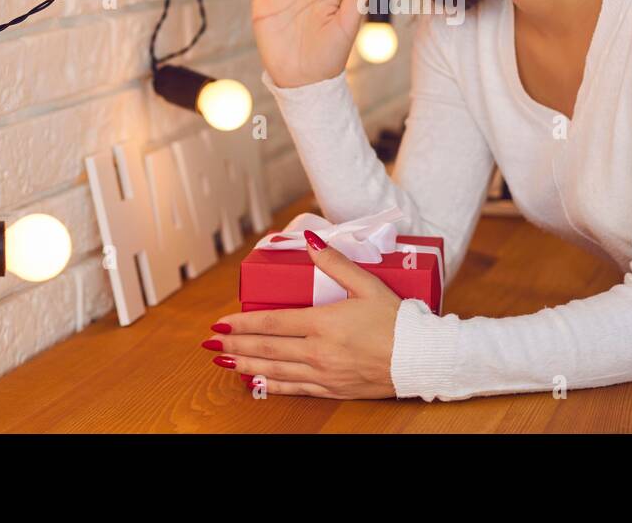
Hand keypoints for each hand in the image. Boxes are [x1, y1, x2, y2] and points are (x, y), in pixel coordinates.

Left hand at [204, 230, 401, 398]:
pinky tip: (256, 382)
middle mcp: (318, 351)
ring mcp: (323, 373)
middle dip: (235, 345)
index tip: (222, 323)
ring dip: (245, 365)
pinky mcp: (332, 389)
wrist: (419, 358)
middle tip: (212, 342)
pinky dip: (271, 385)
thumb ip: (336, 263)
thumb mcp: (368, 285)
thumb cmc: (397, 320)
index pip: (271, 323)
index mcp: (323, 323)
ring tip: (223, 361)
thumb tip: (310, 242)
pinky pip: (294, 388)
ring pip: (274, 370)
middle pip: (266, 348)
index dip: (243, 324)